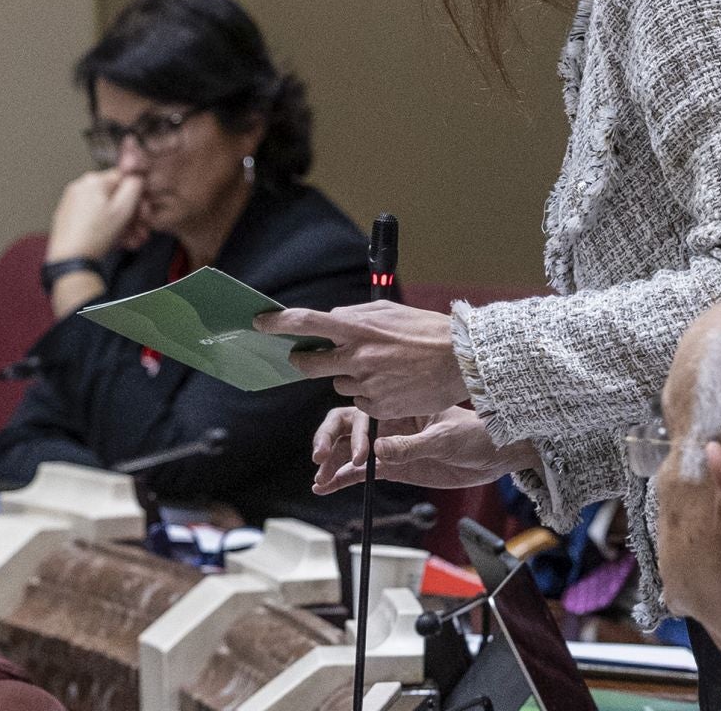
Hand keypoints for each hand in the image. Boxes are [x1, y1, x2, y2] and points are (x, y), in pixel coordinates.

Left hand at [46, 169, 146, 260]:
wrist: (70, 260)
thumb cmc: (94, 237)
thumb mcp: (123, 209)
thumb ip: (134, 186)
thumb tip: (137, 176)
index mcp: (93, 180)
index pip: (125, 179)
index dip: (137, 197)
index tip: (141, 213)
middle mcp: (80, 187)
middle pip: (115, 196)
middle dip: (130, 215)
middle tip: (137, 230)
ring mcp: (72, 202)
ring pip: (105, 208)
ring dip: (120, 223)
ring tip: (126, 239)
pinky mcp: (67, 216)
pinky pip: (93, 216)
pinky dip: (104, 226)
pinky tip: (112, 240)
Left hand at [256, 300, 466, 418]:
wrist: (460, 361)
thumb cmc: (427, 331)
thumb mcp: (389, 312)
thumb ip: (356, 317)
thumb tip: (331, 321)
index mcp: (357, 328)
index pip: (305, 322)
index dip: (277, 323)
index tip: (259, 322)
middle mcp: (356, 357)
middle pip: (309, 364)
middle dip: (303, 360)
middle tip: (306, 357)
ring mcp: (366, 384)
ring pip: (338, 384)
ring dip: (349, 376)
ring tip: (382, 367)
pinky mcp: (377, 408)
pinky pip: (360, 402)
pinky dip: (370, 394)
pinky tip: (393, 384)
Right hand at [310, 406, 537, 493]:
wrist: (495, 455)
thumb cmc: (476, 434)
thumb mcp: (444, 438)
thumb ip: (411, 446)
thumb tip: (378, 452)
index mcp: (399, 404)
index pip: (361, 410)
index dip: (348, 430)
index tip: (353, 454)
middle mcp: (389, 422)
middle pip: (347, 427)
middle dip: (328, 441)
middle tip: (318, 459)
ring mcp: (390, 445)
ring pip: (350, 452)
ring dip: (332, 464)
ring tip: (319, 480)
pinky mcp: (395, 467)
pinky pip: (363, 473)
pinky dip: (344, 478)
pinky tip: (327, 486)